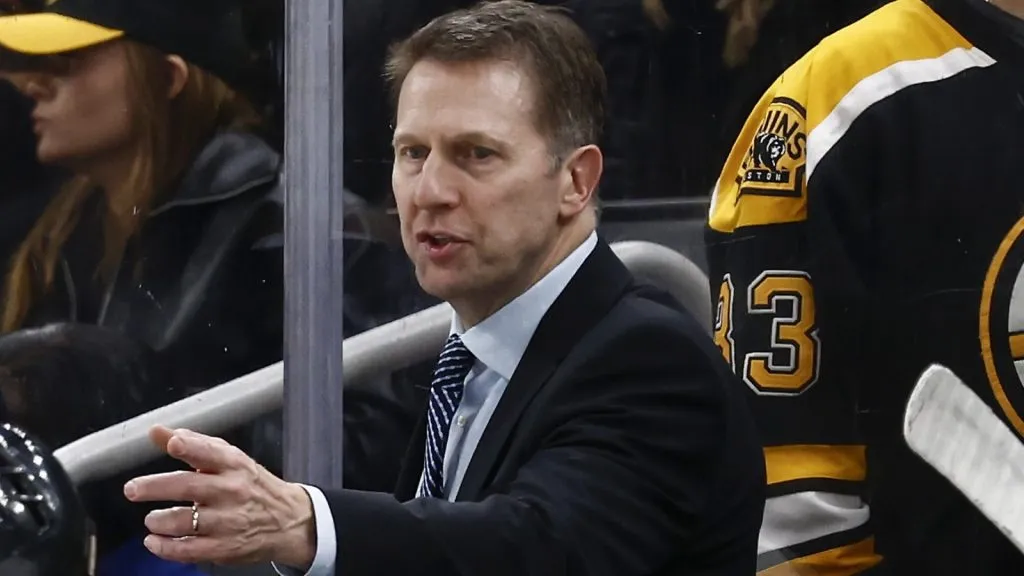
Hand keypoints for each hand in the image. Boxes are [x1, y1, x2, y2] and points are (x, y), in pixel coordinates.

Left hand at [124, 426, 316, 567]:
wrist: (288, 520)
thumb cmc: (252, 485)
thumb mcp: (230, 458)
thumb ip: (193, 444)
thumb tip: (157, 431)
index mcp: (233, 465)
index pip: (210, 452)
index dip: (190, 446)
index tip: (173, 443)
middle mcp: (231, 490)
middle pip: (188, 486)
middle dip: (155, 487)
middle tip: (133, 489)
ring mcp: (228, 521)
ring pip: (182, 520)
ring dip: (158, 521)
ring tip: (152, 520)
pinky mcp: (224, 547)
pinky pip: (186, 549)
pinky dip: (164, 547)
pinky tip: (154, 541)